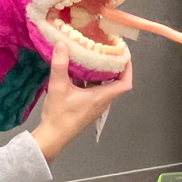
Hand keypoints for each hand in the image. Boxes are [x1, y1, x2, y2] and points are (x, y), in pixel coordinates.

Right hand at [32, 43, 132, 162]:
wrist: (52, 136)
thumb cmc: (59, 116)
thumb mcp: (58, 88)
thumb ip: (60, 66)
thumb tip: (62, 45)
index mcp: (101, 97)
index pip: (125, 83)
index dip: (128, 68)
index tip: (124, 54)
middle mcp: (102, 101)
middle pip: (115, 81)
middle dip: (112, 64)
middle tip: (106, 49)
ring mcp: (94, 104)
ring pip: (103, 84)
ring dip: (99, 71)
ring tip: (93, 54)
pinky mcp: (86, 106)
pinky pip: (93, 89)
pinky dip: (89, 78)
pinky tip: (78, 69)